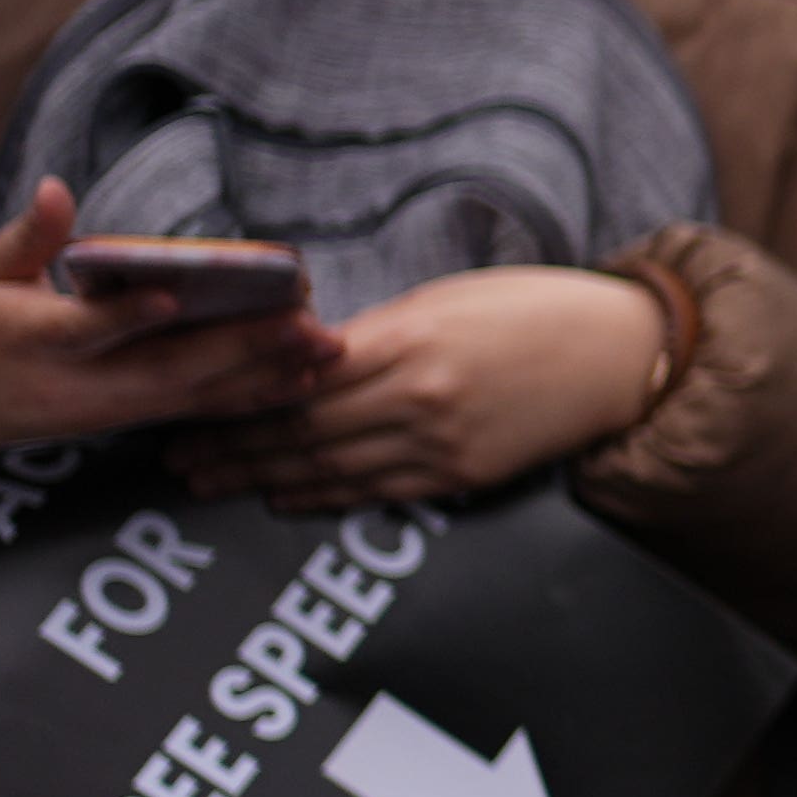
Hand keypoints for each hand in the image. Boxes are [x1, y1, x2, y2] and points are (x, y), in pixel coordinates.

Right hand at [0, 182, 344, 488]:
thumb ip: (22, 239)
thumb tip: (53, 188)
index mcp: (24, 342)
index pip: (80, 329)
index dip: (126, 316)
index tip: (173, 296)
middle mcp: (72, 387)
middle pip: (162, 372)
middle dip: (237, 349)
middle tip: (303, 323)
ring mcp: (102, 413)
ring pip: (191, 397)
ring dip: (262, 375)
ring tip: (325, 351)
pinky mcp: (123, 421)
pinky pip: (193, 410)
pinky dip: (249, 396)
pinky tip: (302, 380)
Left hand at [167, 263, 671, 510]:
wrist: (621, 355)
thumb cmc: (532, 309)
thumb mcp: (447, 299)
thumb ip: (374, 332)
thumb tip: (301, 356)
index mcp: (408, 339)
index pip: (295, 376)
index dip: (231, 395)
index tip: (183, 402)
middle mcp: (418, 397)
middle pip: (297, 428)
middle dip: (229, 446)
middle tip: (174, 457)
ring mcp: (440, 443)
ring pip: (326, 468)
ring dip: (259, 478)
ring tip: (207, 482)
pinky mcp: (462, 475)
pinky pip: (374, 491)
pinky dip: (321, 496)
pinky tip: (281, 497)